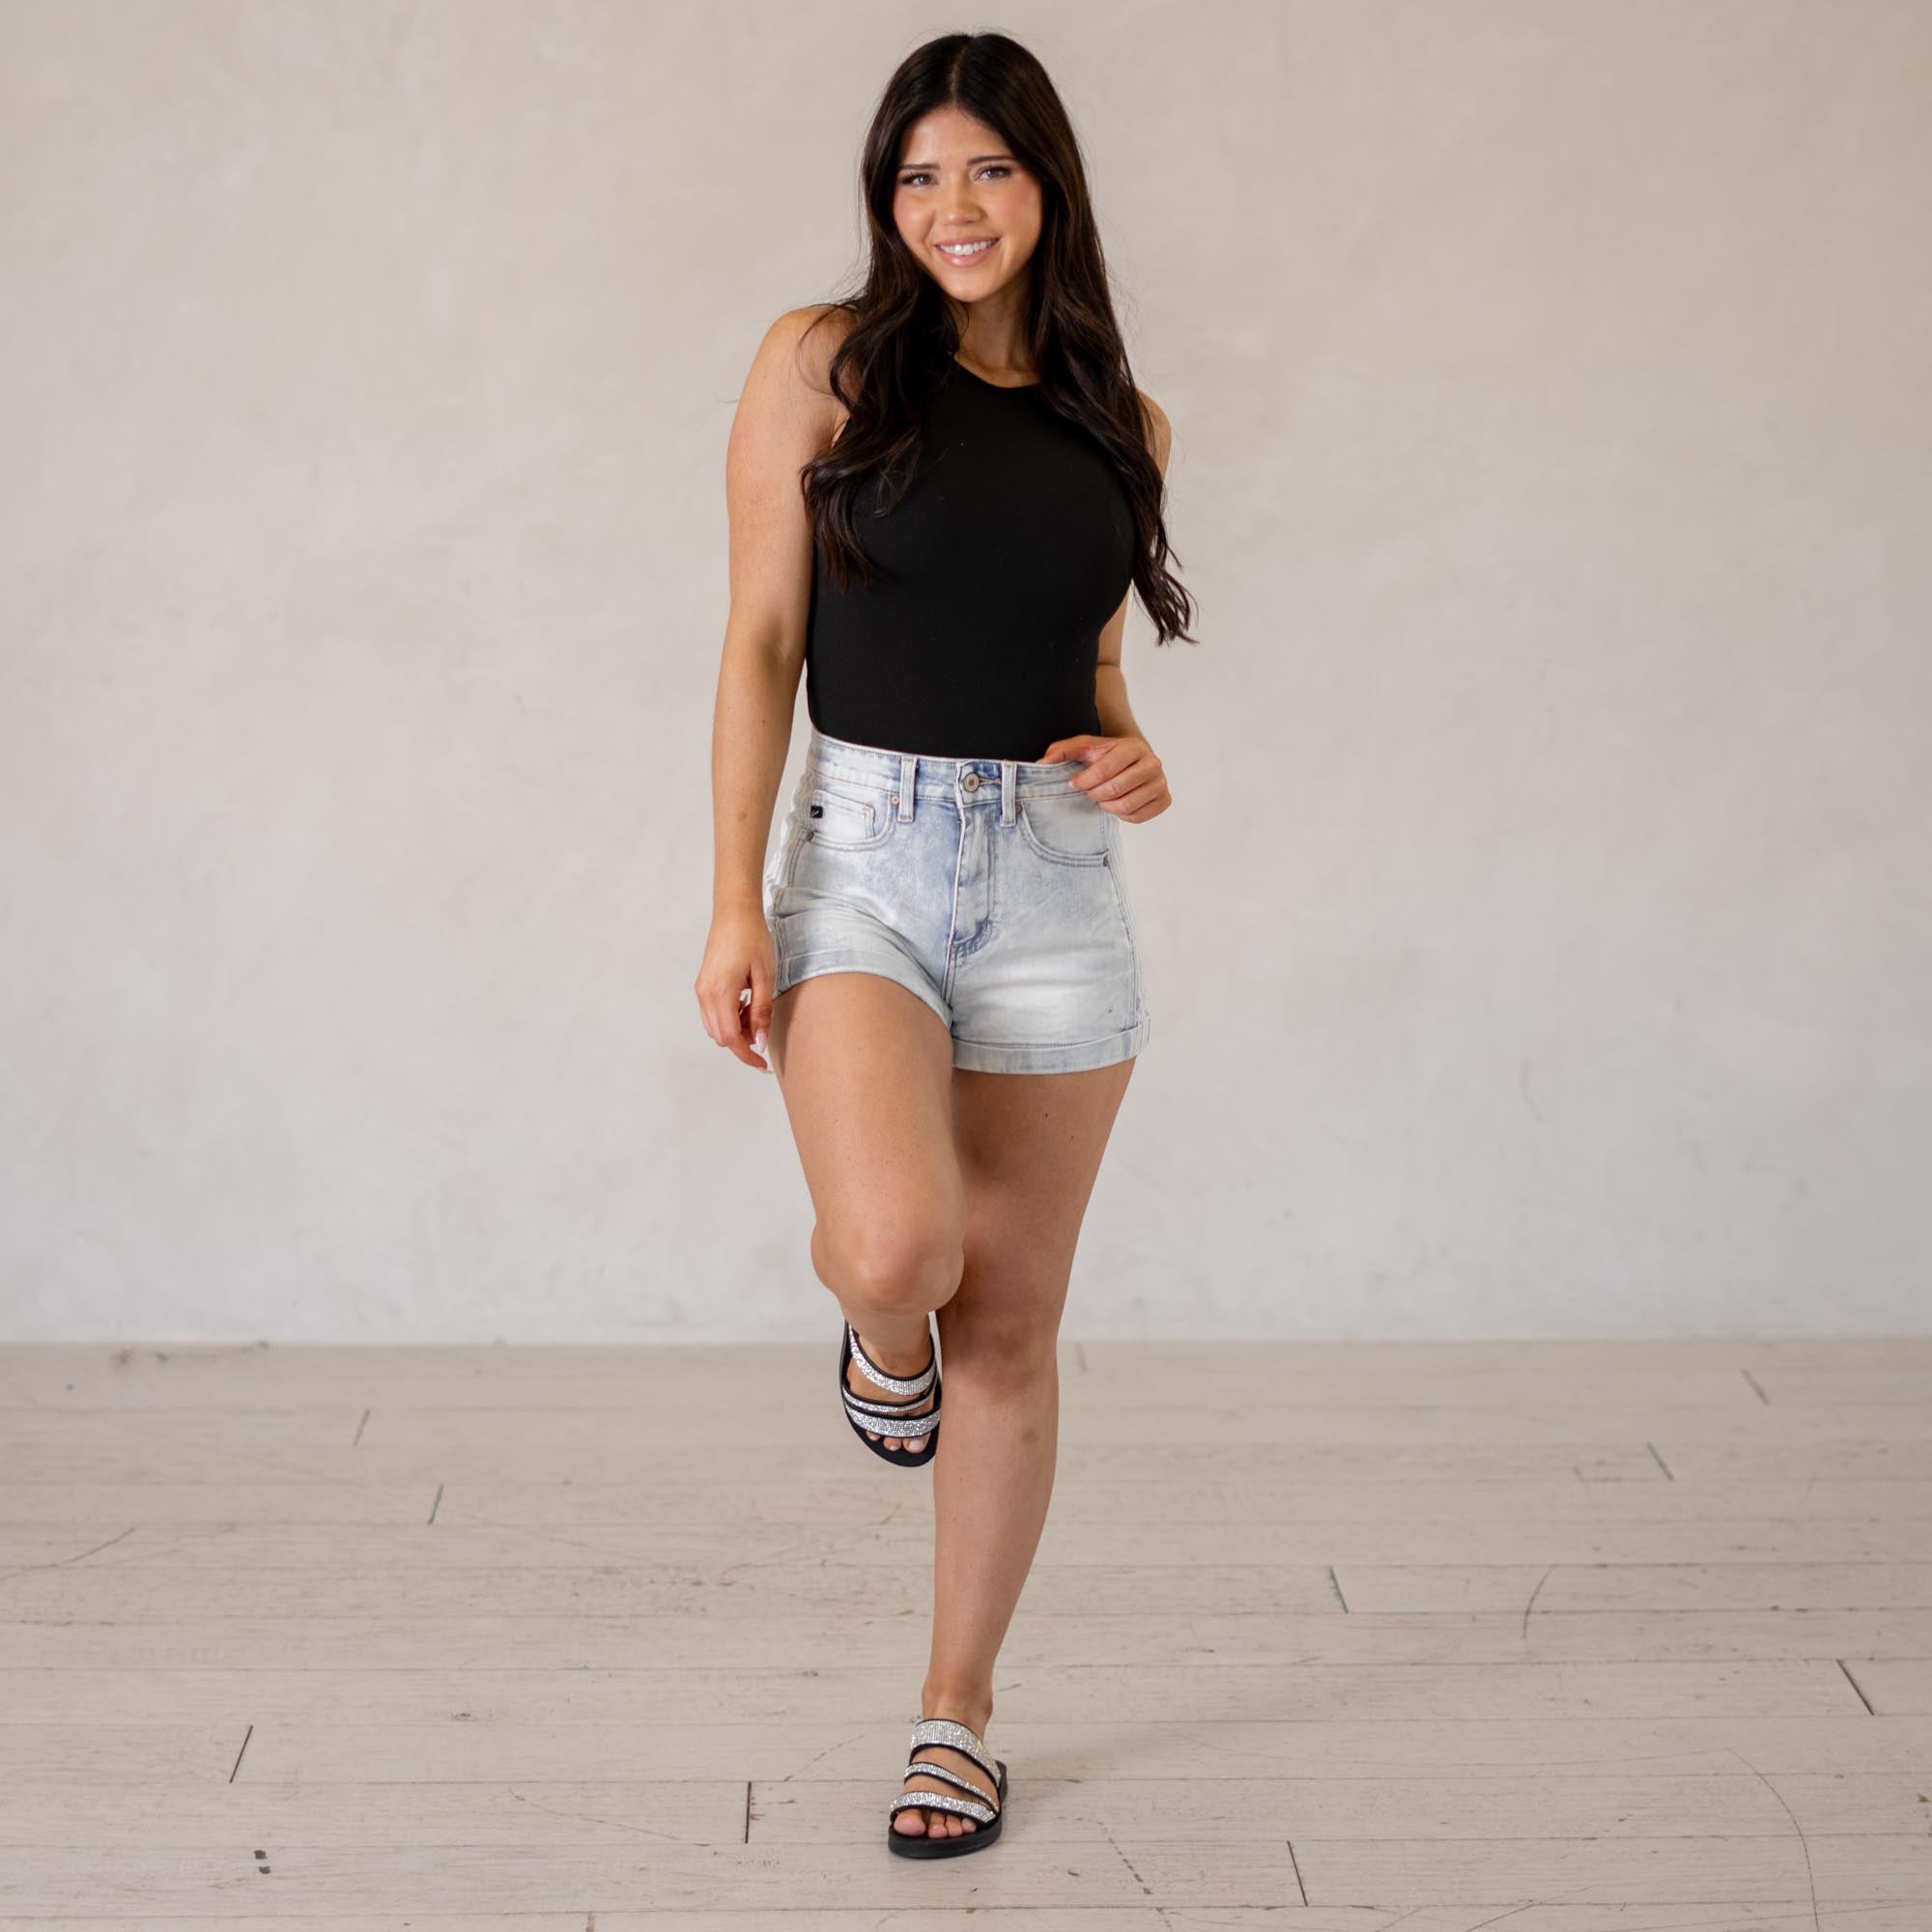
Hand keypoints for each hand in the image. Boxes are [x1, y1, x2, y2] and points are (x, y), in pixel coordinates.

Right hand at [694, 905, 776, 1073]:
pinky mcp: (703, 985)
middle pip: (720, 1037)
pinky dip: (728, 1018)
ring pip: (715, 1027)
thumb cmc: (753, 939)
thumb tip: (758, 1042)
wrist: (735, 913)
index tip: (762, 1065)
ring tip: (756, 1012)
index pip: (731, 1038)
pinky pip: (712, 1014)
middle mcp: (705, 994)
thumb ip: (761, 1012)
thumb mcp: (765, 977)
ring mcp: (701, 990)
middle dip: (742, 1042)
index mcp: (721, 992)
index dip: (746, 1056)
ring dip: (735, 1030)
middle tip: (763, 1030)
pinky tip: (745, 1004)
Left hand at [1037, 733, 1170, 823]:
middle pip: (1116, 789)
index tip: (1074, 783)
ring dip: (1107, 806)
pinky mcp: (1164, 800)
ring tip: (1102, 798)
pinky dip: (1122, 815)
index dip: (1085, 781)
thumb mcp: (1084, 747)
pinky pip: (1138, 817)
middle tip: (1090, 792)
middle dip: (1095, 794)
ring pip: (1127, 806)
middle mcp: (1153, 763)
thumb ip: (1062, 750)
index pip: (1105, 770)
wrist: (1132, 759)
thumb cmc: (1106, 755)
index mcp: (1133, 746)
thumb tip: (1042, 762)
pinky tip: (1117, 804)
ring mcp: (1161, 782)